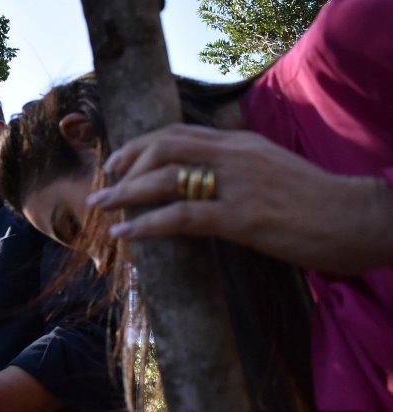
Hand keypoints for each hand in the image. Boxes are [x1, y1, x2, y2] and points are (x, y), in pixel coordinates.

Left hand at [87, 124, 392, 274]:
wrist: (357, 218)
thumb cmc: (314, 202)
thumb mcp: (269, 172)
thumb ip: (232, 171)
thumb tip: (196, 187)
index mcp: (239, 143)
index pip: (178, 132)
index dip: (141, 145)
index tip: (118, 161)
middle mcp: (234, 155)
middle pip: (164, 146)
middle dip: (126, 163)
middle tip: (103, 184)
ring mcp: (237, 184)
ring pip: (165, 178)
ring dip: (125, 193)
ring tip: (100, 208)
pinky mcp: (242, 218)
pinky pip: (181, 216)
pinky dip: (146, 224)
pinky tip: (125, 233)